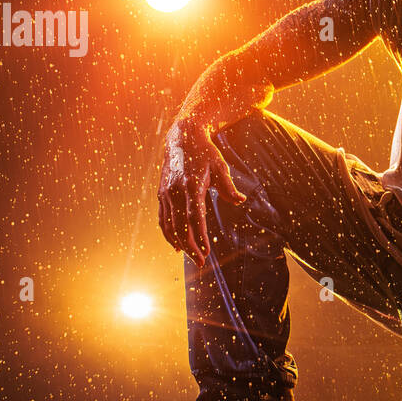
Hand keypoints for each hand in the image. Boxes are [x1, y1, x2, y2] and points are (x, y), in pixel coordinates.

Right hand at [157, 119, 247, 266]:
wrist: (182, 137)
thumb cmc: (205, 152)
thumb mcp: (220, 165)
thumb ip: (228, 187)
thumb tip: (240, 201)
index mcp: (191, 185)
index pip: (195, 217)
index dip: (199, 237)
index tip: (206, 253)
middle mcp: (175, 191)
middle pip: (180, 227)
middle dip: (191, 247)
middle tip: (201, 263)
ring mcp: (166, 193)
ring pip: (169, 226)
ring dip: (180, 244)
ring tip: (192, 257)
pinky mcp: (161, 194)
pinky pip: (163, 219)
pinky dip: (168, 234)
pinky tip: (177, 245)